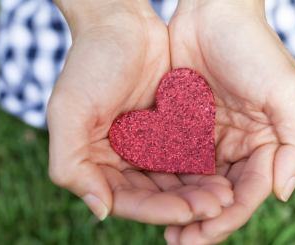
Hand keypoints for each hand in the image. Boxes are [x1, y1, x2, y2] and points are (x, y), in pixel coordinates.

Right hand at [47, 0, 233, 224]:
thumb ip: (70, 164)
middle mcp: (121, 159)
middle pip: (156, 194)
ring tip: (226, 196)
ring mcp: (147, 146)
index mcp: (95, 161)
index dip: (156, 210)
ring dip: (199, 190)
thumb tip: (101, 210)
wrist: (121, 24)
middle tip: (217, 206)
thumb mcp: (68, 110)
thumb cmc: (90, 62)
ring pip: (175, 179)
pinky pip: (188, 155)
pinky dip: (204, 167)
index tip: (186, 212)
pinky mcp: (169, 131)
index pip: (126, 198)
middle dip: (185, 204)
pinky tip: (226, 173)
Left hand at [165, 0, 294, 243]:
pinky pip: (173, 160)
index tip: (203, 234)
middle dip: (202, 221)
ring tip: (165, 230)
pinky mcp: (183, 126)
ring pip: (195, 184)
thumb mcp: (287, 91)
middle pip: (220, 195)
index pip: (249, 192)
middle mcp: (237, 146)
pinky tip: (150, 195)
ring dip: (181, 208)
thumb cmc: (252, 47)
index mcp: (265, 144)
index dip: (229, 217)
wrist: (212, 12)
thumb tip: (282, 193)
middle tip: (178, 241)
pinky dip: (165, 181)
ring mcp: (208, 137)